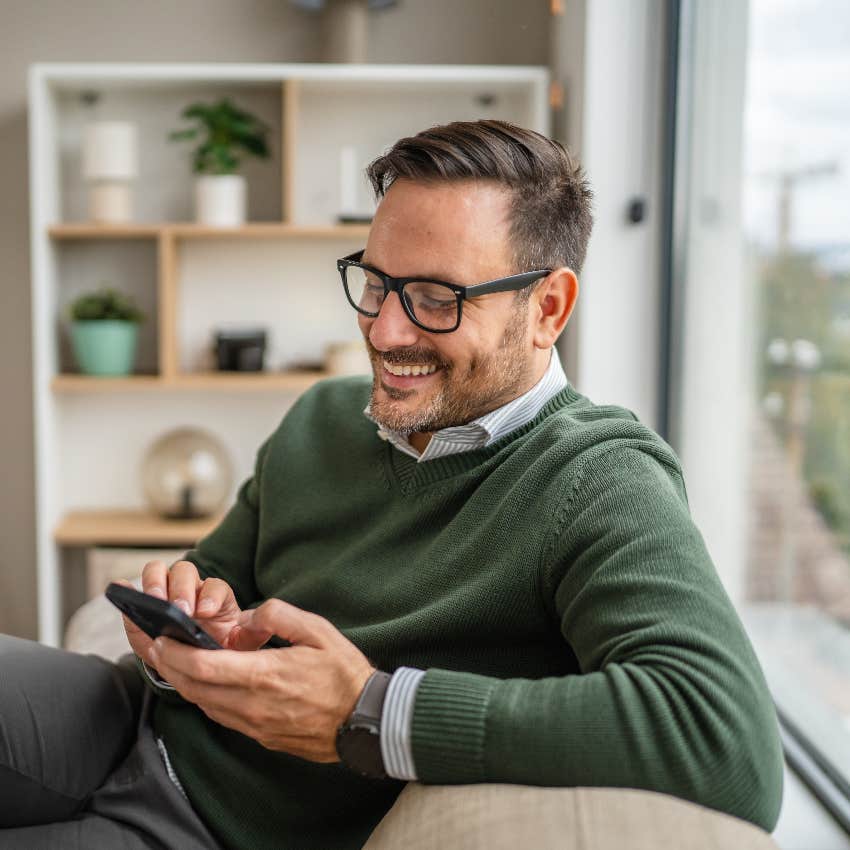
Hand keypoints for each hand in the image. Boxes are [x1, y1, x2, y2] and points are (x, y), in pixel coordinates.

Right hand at [119, 560, 264, 670]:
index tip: (206, 612)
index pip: (215, 586)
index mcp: (216, 597)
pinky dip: (126, 589)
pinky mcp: (142, 606)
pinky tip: (121, 590)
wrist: (195, 662)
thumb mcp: (239, 645)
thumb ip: (252, 635)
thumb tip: (261, 624)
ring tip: (153, 602)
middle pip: (184, 572)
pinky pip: (132, 590)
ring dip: (154, 583)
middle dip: (181, 588)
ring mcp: (164, 594)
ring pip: (158, 572)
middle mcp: (190, 589)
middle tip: (179, 609)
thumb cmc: (220, 649)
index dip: (210, 596)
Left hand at [148, 598, 376, 762]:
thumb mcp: (318, 631)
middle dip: (167, 665)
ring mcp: (255, 724)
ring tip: (172, 660)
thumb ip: (279, 615)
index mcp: (263, 675)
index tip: (160, 636)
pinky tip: (206, 681)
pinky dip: (204, 696)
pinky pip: (221, 716)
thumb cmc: (344, 674)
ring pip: (203, 704)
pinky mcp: (261, 736)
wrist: (365, 720)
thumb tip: (248, 617)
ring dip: (183, 682)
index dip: (173, 652)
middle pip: (193, 687)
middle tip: (153, 645)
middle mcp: (251, 704)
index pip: (201, 666)